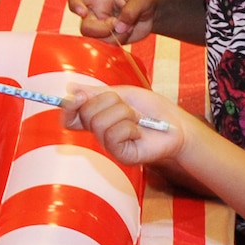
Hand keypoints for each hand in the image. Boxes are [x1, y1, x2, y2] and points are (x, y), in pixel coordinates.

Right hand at [63, 80, 186, 164]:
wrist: (175, 123)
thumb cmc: (152, 109)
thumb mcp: (123, 93)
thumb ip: (97, 92)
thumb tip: (71, 89)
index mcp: (97, 118)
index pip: (71, 117)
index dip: (69, 107)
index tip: (79, 96)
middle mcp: (100, 133)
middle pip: (86, 113)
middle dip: (109, 101)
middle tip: (128, 106)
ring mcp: (109, 146)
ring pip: (100, 122)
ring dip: (124, 113)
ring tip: (137, 119)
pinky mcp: (121, 155)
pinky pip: (114, 134)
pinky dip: (130, 127)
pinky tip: (139, 132)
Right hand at [69, 0, 161, 44]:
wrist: (151, 14)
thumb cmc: (143, 0)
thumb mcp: (141, 0)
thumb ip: (130, 11)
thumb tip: (119, 28)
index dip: (74, 5)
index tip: (82, 12)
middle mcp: (94, 14)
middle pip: (85, 28)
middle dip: (102, 30)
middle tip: (117, 24)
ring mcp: (100, 28)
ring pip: (97, 41)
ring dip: (116, 37)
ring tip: (129, 26)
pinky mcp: (107, 40)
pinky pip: (107, 47)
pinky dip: (120, 42)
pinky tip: (128, 32)